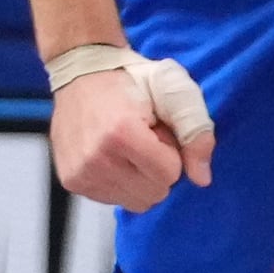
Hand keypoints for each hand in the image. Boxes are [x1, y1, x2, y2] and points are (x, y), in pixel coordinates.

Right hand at [48, 62, 211, 211]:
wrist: (82, 70)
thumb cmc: (132, 77)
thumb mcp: (173, 88)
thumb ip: (195, 129)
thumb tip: (202, 179)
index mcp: (121, 133)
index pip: (170, 174)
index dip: (170, 150)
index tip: (155, 128)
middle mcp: (95, 159)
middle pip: (154, 193)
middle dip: (157, 168)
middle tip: (143, 138)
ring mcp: (80, 173)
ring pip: (135, 202)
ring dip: (139, 177)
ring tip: (127, 147)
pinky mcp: (71, 181)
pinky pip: (113, 200)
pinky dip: (120, 183)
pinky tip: (111, 156)